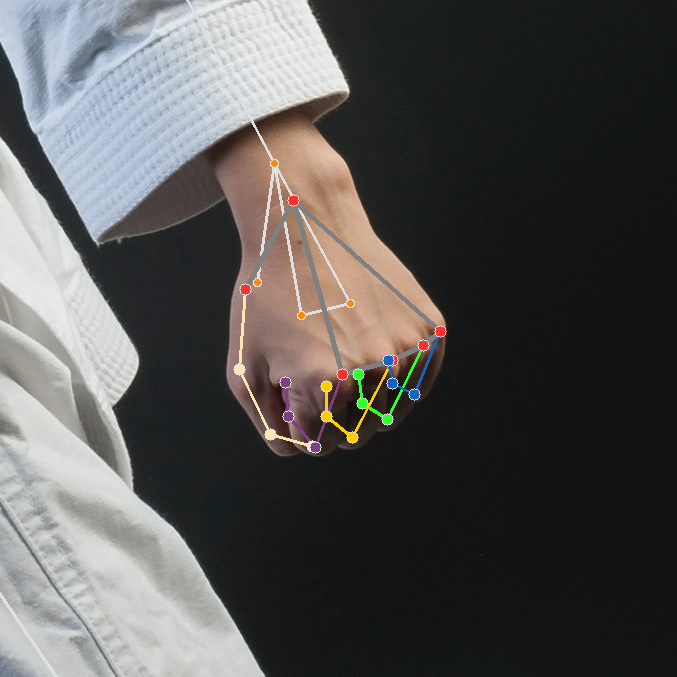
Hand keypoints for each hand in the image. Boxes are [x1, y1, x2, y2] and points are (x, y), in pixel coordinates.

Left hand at [214, 114, 445, 456]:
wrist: (307, 225)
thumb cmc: (268, 293)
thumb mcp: (245, 362)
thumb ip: (268, 421)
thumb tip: (300, 450)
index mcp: (324, 382)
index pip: (316, 443)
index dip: (297, 418)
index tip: (288, 382)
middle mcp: (374, 369)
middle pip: (356, 435)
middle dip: (330, 413)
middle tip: (313, 361)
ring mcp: (408, 350)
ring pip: (388, 415)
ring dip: (362, 397)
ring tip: (339, 349)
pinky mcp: (431, 334)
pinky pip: (415, 386)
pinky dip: (393, 378)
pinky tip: (368, 342)